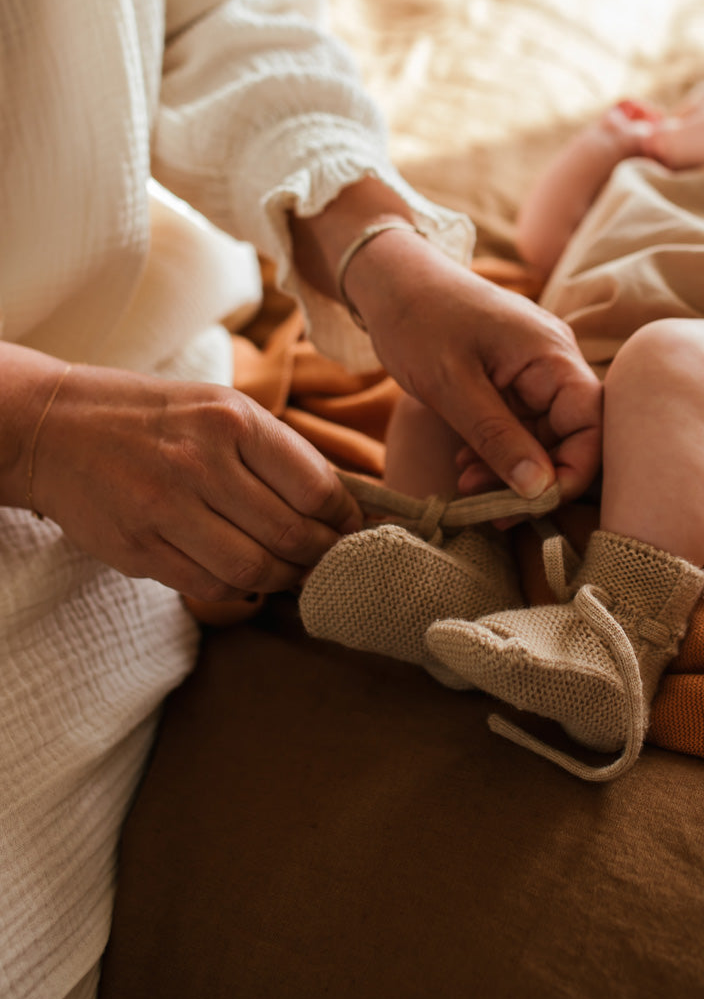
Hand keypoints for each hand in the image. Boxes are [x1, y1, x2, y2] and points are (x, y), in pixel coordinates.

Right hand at [30, 364, 361, 604]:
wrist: (55, 428)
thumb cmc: (156, 417)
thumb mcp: (220, 408)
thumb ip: (278, 452)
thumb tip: (342, 503)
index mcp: (232, 420)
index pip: (315, 486)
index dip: (344, 517)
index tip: (352, 527)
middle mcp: (200, 463)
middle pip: (290, 535)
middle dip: (322, 555)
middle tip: (332, 559)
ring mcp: (166, 509)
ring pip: (254, 570)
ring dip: (286, 580)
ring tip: (296, 572)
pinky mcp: (139, 549)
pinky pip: (210, 585)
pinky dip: (241, 589)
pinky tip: (249, 577)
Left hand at [349, 232, 601, 502]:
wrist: (390, 282)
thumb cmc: (418, 320)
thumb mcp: (452, 386)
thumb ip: (497, 437)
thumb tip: (540, 490)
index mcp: (551, 354)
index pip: (592, 423)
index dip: (574, 471)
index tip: (533, 504)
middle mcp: (553, 362)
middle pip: (571, 436)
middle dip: (533, 477)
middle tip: (486, 504)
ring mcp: (534, 371)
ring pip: (543, 437)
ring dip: (510, 470)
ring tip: (467, 484)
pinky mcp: (513, 380)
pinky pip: (521, 426)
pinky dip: (498, 451)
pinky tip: (466, 464)